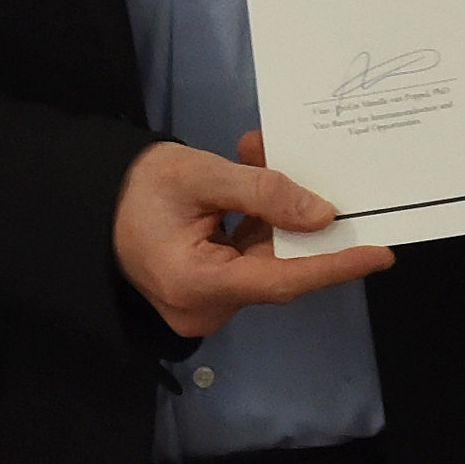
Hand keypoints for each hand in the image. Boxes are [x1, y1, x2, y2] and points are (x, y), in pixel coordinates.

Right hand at [112, 132, 390, 340]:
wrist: (84, 201)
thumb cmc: (133, 186)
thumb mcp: (199, 174)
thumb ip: (263, 192)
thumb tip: (323, 215)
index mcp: (196, 284)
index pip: (282, 280)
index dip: (334, 266)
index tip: (379, 253)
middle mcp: (204, 308)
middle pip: (276, 270)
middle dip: (301, 222)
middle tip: (322, 177)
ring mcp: (204, 304)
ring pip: (263, 261)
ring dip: (273, 214)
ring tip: (263, 155)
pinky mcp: (206, 291)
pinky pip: (245, 260)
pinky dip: (255, 223)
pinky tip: (253, 178)